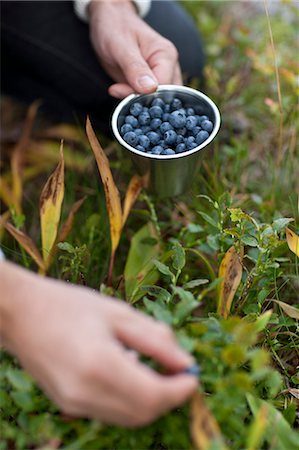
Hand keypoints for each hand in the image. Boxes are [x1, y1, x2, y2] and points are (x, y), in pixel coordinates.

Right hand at [1, 262, 196, 426]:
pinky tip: (132, 374)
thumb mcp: (118, 313)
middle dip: (169, 397)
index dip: (180, 390)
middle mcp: (85, 393)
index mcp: (99, 364)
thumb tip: (185, 362)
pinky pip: (111, 413)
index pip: (153, 396)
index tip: (193, 374)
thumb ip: (155, 339)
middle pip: (143, 413)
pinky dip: (131, 401)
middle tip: (179, 372)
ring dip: (152, 401)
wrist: (22, 314)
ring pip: (128, 418)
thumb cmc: (69, 305)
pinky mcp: (69, 405)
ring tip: (158, 370)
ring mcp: (74, 404)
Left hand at [89, 0, 181, 97]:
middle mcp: (169, 68)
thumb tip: (150, 89)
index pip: (163, 87)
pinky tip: (119, 90)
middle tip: (118, 91)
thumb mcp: (121, 46)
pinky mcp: (150, 84)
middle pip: (163, 98)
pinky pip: (147, 100)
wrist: (108, 21)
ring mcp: (161, 77)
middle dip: (141, 101)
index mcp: (166, 56)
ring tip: (117, 89)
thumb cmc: (115, 28)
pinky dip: (133, 100)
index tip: (121, 90)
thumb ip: (135, 68)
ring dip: (137, 102)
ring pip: (157, 102)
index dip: (144, 95)